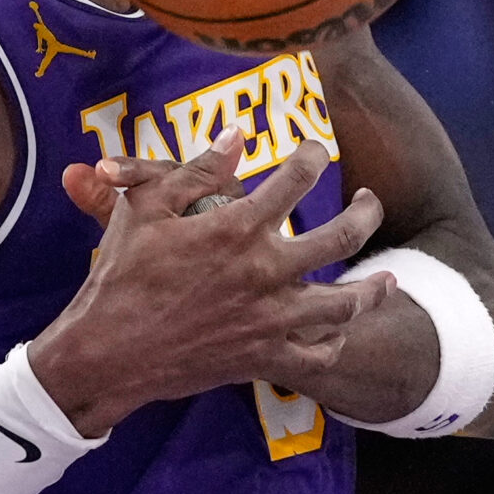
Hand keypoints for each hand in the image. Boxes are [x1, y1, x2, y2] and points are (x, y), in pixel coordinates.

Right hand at [33, 126, 394, 434]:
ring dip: (373, 289)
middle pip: (342, 236)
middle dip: (367, 212)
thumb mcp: (147, 209)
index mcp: (238, 228)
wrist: (106, 354)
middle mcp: (265, 271)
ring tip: (388, 279)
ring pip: (345, 303)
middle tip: (370, 201)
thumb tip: (238, 136)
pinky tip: (340, 332)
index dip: (311, 155)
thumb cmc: (120, 276)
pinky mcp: (263, 357)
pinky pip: (317, 354)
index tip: (314, 150)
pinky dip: (335, 343)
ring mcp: (269, 318)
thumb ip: (198, 170)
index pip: (297, 177)